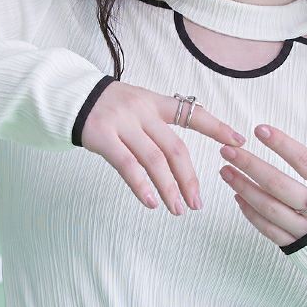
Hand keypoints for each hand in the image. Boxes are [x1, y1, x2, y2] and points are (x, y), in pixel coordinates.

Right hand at [81, 80, 246, 214]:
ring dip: (169, 189)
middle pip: (175, 148)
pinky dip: (142, 186)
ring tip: (178, 209)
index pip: (192, 114)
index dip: (217, 127)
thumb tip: (179, 159)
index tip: (239, 141)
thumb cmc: (104, 109)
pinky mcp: (102, 136)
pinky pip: (127, 165)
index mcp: (153, 102)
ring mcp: (122, 122)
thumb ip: (155, 126)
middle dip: (189, 178)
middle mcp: (141, 110)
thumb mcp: (134, 107)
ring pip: (154, 160)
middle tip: (198, 203)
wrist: (67, 96)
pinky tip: (151, 202)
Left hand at [218, 123, 306, 249]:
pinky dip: (250, 212)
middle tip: (227, 151)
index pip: (304, 161)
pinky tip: (238, 196)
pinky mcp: (296, 246)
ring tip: (225, 171)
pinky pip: (268, 228)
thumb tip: (298, 156)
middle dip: (249, 165)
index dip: (281, 144)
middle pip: (278, 184)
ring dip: (243, 187)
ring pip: (268, 207)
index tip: (259, 129)